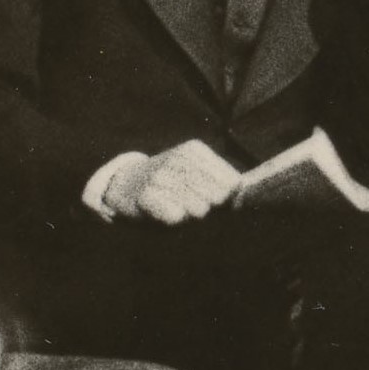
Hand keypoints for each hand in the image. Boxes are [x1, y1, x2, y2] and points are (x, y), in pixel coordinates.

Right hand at [101, 140, 242, 225]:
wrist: (126, 185)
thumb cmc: (171, 185)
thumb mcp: (196, 174)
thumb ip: (224, 183)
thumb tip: (243, 189)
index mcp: (195, 150)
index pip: (231, 183)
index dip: (226, 198)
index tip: (212, 198)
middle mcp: (178, 157)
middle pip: (217, 198)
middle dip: (209, 207)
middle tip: (189, 202)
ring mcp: (161, 174)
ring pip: (199, 209)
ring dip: (190, 215)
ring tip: (176, 205)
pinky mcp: (147, 195)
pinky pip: (176, 217)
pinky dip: (174, 219)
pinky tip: (164, 210)